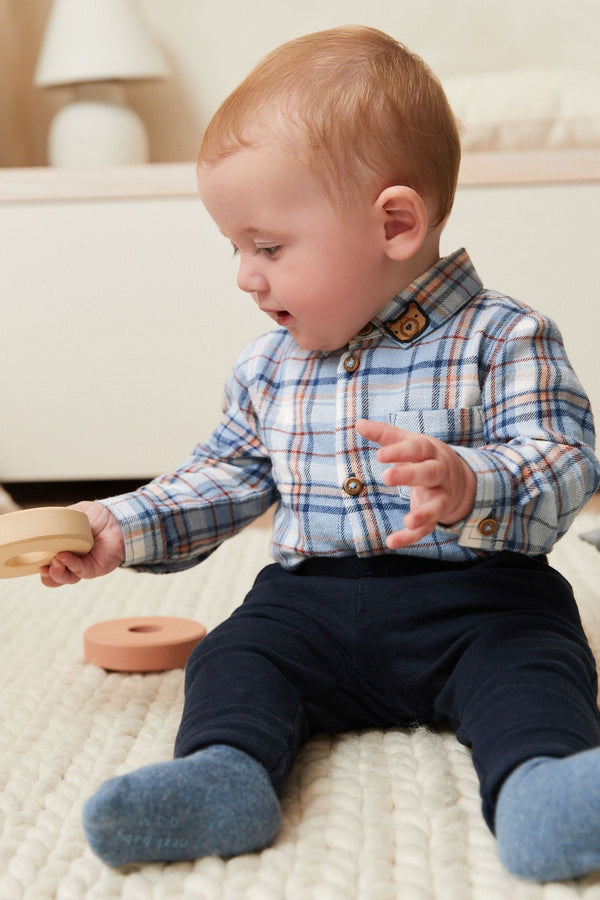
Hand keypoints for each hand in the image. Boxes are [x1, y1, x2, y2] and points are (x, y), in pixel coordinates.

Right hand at [40, 501, 124, 586]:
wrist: (115, 517)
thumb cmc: (93, 517)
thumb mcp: (70, 516)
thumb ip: (55, 522)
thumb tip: (39, 525)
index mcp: (61, 551)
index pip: (47, 566)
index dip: (40, 568)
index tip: (34, 563)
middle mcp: (70, 562)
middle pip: (55, 577)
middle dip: (48, 576)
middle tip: (44, 567)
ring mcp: (82, 566)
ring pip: (67, 578)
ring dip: (57, 573)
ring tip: (55, 562)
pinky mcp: (94, 568)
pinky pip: (81, 571)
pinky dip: (71, 565)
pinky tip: (65, 556)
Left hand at [356, 418, 476, 548]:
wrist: (461, 479)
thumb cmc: (425, 457)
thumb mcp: (410, 442)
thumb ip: (385, 435)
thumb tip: (359, 423)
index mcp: (430, 452)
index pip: (417, 449)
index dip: (400, 451)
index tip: (380, 454)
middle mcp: (440, 473)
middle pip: (430, 473)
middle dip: (410, 475)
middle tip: (386, 477)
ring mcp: (442, 496)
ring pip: (437, 505)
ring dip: (424, 513)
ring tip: (408, 521)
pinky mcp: (438, 515)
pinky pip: (427, 529)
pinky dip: (411, 537)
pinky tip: (392, 542)